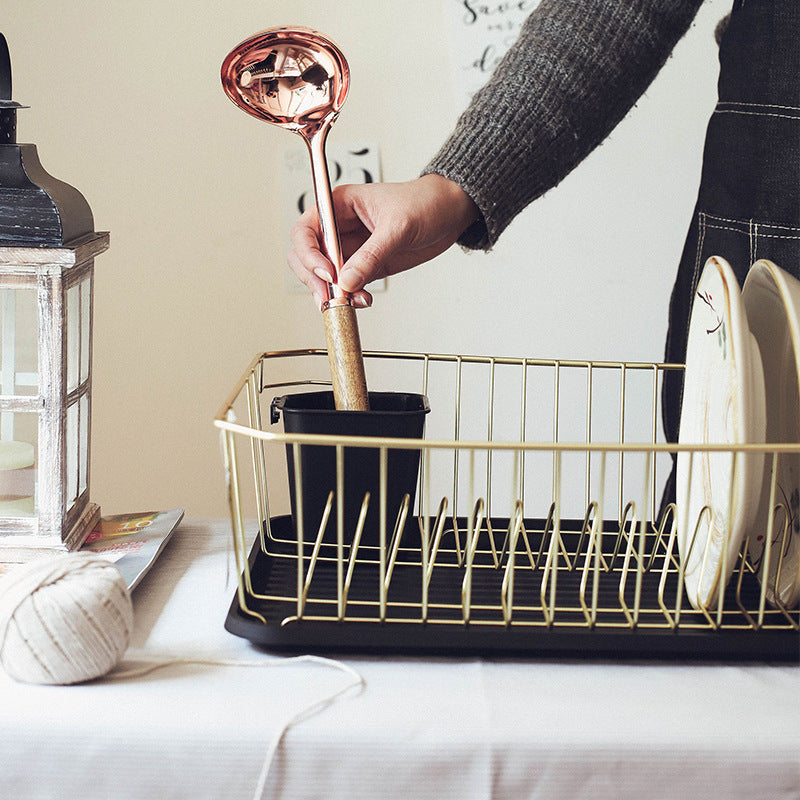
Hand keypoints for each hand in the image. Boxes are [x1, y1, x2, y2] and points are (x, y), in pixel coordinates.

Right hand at [287, 174, 479, 308]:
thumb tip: (347, 280)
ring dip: (331, 292)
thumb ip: (372, 254)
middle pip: (305, 256)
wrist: (450, 213)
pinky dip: (349, 298)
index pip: (305, 230)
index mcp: (339, 206)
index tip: (329, 272)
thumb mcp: (399, 226)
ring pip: (322, 276)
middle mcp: (339, 228)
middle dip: (314, 279)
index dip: (309, 253)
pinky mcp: (365, 267)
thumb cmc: (425, 203)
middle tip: (332, 295)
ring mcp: (350, 249)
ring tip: (350, 301)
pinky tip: (363, 300)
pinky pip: (346, 286)